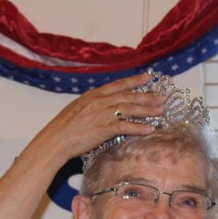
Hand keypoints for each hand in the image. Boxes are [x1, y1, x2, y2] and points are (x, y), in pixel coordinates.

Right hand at [30, 72, 165, 159]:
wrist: (56, 140)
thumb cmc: (64, 128)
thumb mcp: (78, 109)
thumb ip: (93, 104)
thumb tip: (104, 105)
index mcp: (93, 95)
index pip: (118, 85)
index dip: (134, 81)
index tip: (147, 78)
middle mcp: (100, 102)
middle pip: (128, 97)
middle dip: (146, 97)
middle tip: (161, 97)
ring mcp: (102, 114)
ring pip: (130, 109)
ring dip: (147, 110)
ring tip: (160, 111)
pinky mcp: (104, 129)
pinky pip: (126, 126)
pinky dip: (139, 127)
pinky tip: (150, 129)